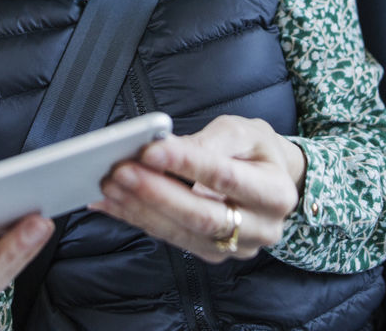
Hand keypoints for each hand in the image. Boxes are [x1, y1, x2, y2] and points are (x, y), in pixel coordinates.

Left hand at [91, 115, 305, 262]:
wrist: (269, 178)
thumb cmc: (255, 150)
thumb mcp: (243, 132)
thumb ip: (210, 140)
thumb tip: (166, 147)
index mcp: (276, 193)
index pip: (226, 177)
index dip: (186, 163)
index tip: (151, 149)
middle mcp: (261, 228)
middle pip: (201, 215)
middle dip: (156, 192)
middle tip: (120, 171)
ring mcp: (235, 247)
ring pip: (181, 232)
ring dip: (139, 208)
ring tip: (110, 185)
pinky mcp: (210, 253)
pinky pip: (170, 237)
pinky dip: (137, 218)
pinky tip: (112, 203)